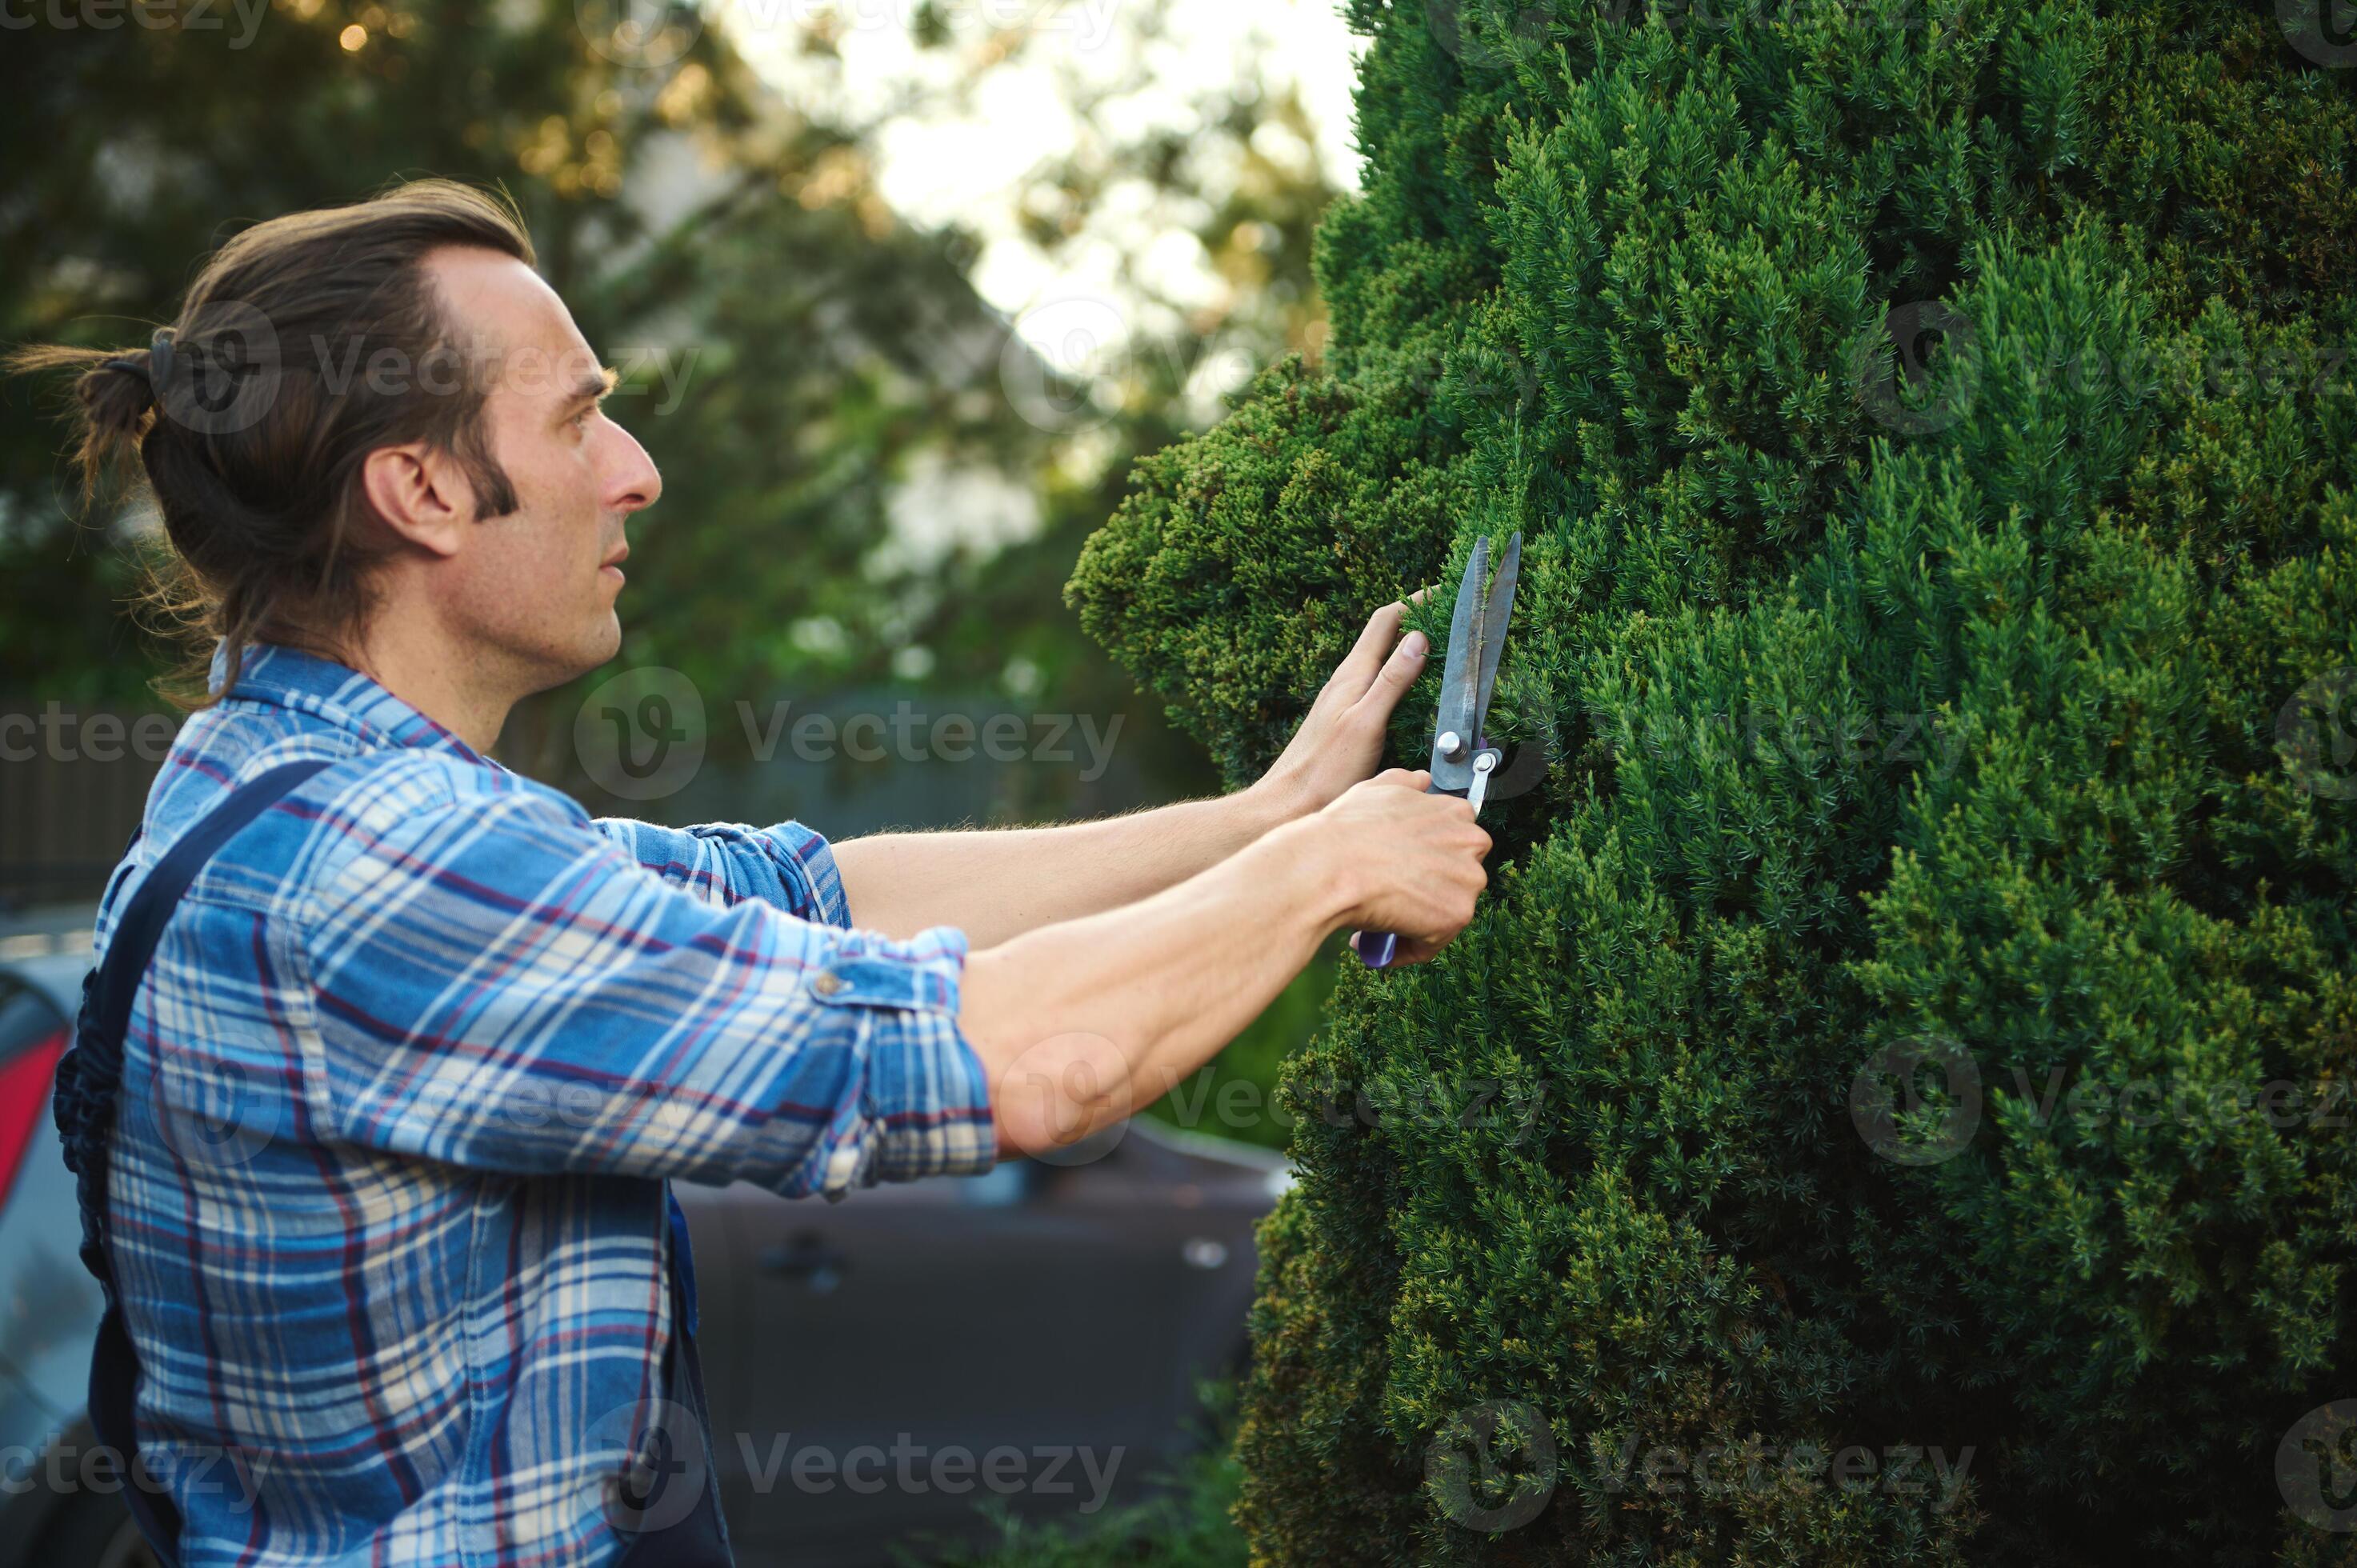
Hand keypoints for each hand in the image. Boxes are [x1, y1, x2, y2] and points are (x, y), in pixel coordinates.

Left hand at [1251, 592, 1434, 820]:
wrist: (1288, 803)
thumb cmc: (1324, 769)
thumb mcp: (1365, 722)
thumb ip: (1392, 681)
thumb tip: (1419, 639)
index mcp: (1351, 675)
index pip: (1386, 621)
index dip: (1414, 601)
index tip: (1442, 590)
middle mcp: (1346, 681)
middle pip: (1384, 635)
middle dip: (1415, 618)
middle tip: (1447, 612)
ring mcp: (1344, 699)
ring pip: (1381, 659)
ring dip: (1408, 645)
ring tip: (1439, 642)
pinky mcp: (1345, 718)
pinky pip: (1377, 683)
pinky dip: (1400, 674)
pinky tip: (1412, 689)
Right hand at [1314, 769, 1489, 965]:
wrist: (1328, 867)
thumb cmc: (1346, 830)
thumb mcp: (1378, 789)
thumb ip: (1408, 783)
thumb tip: (1423, 781)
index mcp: (1456, 812)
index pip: (1457, 841)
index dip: (1429, 859)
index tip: (1404, 869)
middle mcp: (1471, 842)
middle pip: (1460, 875)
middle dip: (1430, 887)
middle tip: (1392, 895)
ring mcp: (1468, 879)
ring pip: (1448, 908)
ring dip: (1419, 918)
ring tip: (1381, 920)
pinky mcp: (1457, 914)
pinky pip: (1434, 940)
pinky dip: (1408, 947)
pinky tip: (1381, 943)